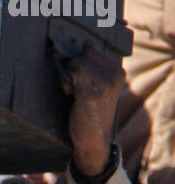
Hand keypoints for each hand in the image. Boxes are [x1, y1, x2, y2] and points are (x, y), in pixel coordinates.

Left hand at [56, 40, 124, 177]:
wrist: (93, 141)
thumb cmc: (91, 112)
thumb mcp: (98, 85)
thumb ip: (93, 65)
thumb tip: (86, 42)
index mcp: (118, 71)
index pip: (90, 48)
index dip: (79, 61)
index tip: (81, 79)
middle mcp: (115, 74)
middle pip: (82, 54)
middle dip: (73, 69)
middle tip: (77, 89)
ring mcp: (105, 83)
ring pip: (75, 63)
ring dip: (68, 77)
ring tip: (74, 94)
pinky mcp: (92, 92)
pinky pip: (73, 72)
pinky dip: (66, 82)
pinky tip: (71, 95)